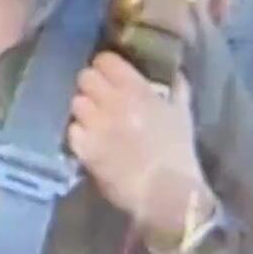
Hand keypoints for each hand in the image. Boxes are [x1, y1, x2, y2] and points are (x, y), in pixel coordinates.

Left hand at [66, 52, 214, 243]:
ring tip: (93, 119)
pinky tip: (89, 139)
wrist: (168, 193)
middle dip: (91, 86)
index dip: (106, 66)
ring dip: (84, 109)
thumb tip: (173, 70)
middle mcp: (112, 103)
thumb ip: (177, 87)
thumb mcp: (182, 113)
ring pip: (75, 102)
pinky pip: (71, 129)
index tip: (110, 75)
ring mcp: (95, 126)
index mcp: (137, 90)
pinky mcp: (84, 149)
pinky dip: (78, 133)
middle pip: (85, 77)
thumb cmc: (178, 152)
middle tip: (99, 97)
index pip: (105, 60)